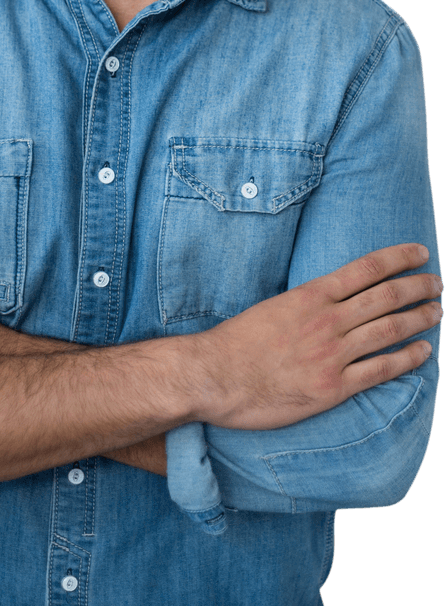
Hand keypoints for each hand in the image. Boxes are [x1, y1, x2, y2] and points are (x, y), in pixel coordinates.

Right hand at [188, 242, 441, 430]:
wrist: (216, 376)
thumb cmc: (237, 343)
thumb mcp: (272, 307)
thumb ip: (306, 303)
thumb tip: (330, 298)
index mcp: (311, 295)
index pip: (367, 268)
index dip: (399, 258)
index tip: (420, 251)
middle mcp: (327, 320)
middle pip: (387, 296)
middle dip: (418, 286)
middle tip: (438, 283)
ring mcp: (332, 354)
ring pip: (390, 330)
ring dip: (419, 318)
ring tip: (437, 311)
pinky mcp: (333, 386)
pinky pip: (381, 370)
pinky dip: (407, 358)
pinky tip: (424, 351)